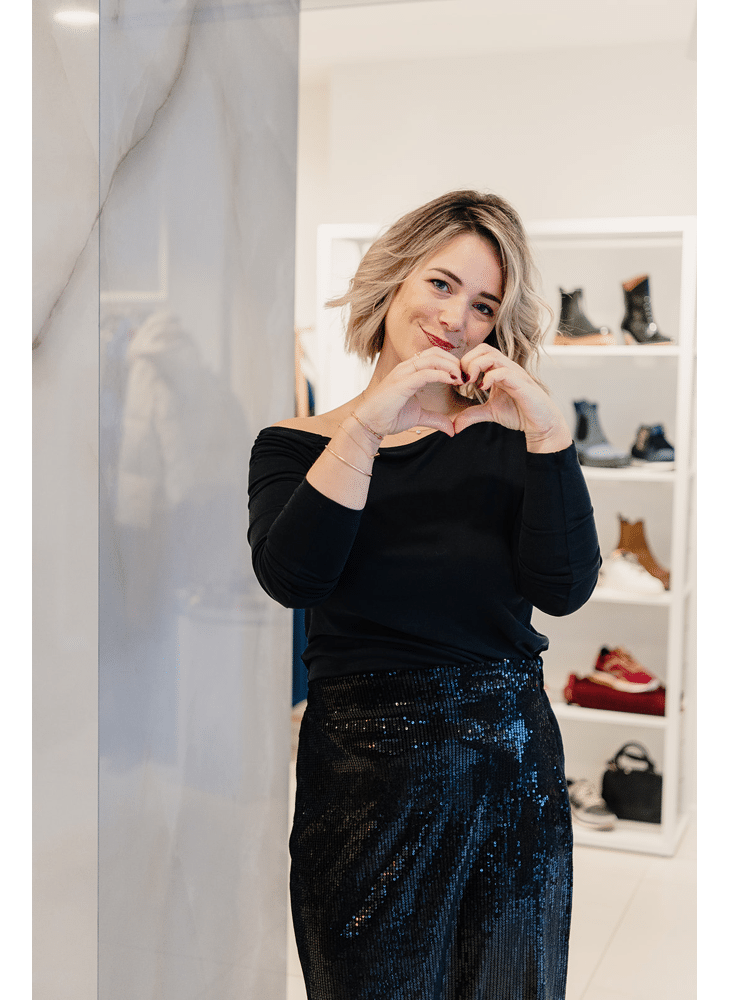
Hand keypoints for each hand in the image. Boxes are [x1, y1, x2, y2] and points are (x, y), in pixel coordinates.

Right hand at [356, 347, 461, 437]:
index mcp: (409, 371)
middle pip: (436, 353)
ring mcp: (403, 373)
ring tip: (460, 378)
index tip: (462, 377)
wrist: (370, 424)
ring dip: (450, 366)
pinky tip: (451, 381)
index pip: (434, 356)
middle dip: (454, 362)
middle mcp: (406, 368)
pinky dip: (442, 375)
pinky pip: (426, 373)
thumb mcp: (419, 417)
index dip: (450, 363)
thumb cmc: (389, 417)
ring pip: (432, 359)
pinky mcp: (402, 383)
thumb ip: (436, 419)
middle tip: (465, 376)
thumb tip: (452, 429)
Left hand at [453, 344, 571, 451]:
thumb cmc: (519, 414)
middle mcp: (507, 368)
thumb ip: (472, 414)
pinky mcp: (522, 384)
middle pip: (484, 349)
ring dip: (476, 366)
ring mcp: (515, 374)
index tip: (458, 380)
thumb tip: (455, 425)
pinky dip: (490, 377)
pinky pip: (504, 372)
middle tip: (462, 379)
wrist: (540, 425)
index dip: (465, 362)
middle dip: (468, 361)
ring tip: (470, 382)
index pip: (479, 353)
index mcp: (498, 371)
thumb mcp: (489, 413)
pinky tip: (483, 388)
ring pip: (493, 356)